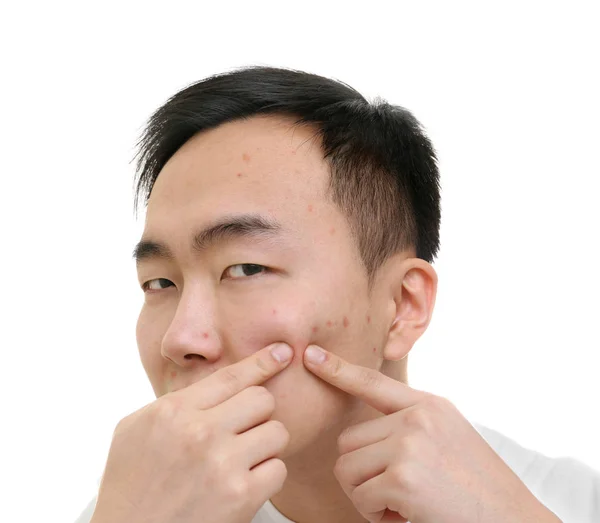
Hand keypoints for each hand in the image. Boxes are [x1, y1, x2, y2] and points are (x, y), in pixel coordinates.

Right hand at [91, 343, 293, 522]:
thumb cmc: (129, 485)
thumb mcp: (135, 430)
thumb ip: (175, 402)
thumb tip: (217, 383)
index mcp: (173, 411)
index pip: (231, 376)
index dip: (262, 361)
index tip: (282, 352)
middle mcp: (200, 432)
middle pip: (262, 400)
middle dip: (258, 413)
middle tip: (243, 431)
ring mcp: (222, 464)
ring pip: (277, 431)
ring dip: (265, 445)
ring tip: (242, 459)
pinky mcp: (241, 496)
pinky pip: (279, 469)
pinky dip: (267, 476)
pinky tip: (244, 483)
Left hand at [303, 345, 558, 522]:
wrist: (516, 522)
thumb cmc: (479, 490)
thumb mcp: (448, 438)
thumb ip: (410, 425)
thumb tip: (362, 436)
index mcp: (429, 405)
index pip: (373, 381)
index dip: (338, 369)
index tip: (311, 355)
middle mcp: (417, 416)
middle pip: (349, 441)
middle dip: (363, 474)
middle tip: (399, 492)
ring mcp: (410, 443)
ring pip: (348, 469)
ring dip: (368, 496)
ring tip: (407, 504)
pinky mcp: (403, 476)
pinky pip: (362, 498)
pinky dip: (378, 516)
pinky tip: (410, 516)